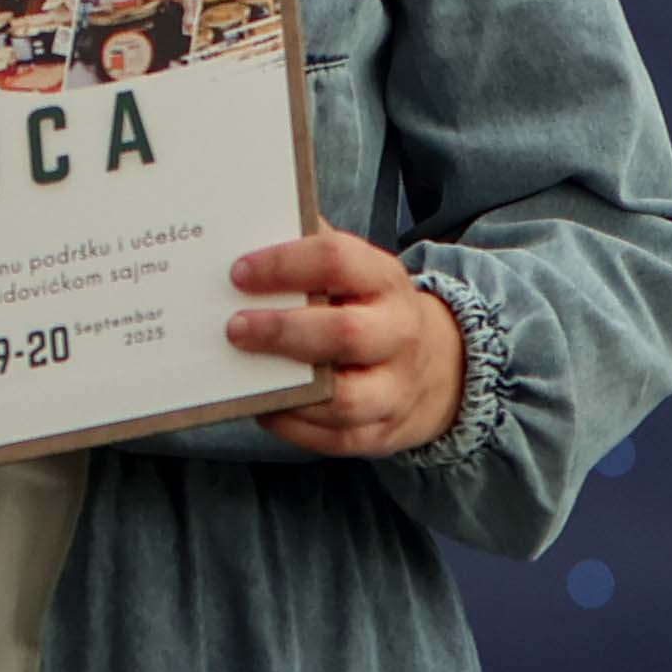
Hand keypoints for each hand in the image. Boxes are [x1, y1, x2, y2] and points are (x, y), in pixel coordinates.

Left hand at [233, 230, 466, 458]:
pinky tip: (265, 406)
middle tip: (235, 328)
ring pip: (344, 398)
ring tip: (246, 374)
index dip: (285, 265)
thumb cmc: (371, 311)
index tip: (240, 273)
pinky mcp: (381, 433)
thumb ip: (312, 254)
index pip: (338, 261)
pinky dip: (294, 425)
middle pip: (345, 334)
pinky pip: (334, 438)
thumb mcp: (358, 274)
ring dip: (289, 388)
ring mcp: (395, 389)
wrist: (435, 368)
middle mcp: (398, 334)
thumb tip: (246, 233)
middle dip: (283, 331)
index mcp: (386, 282)